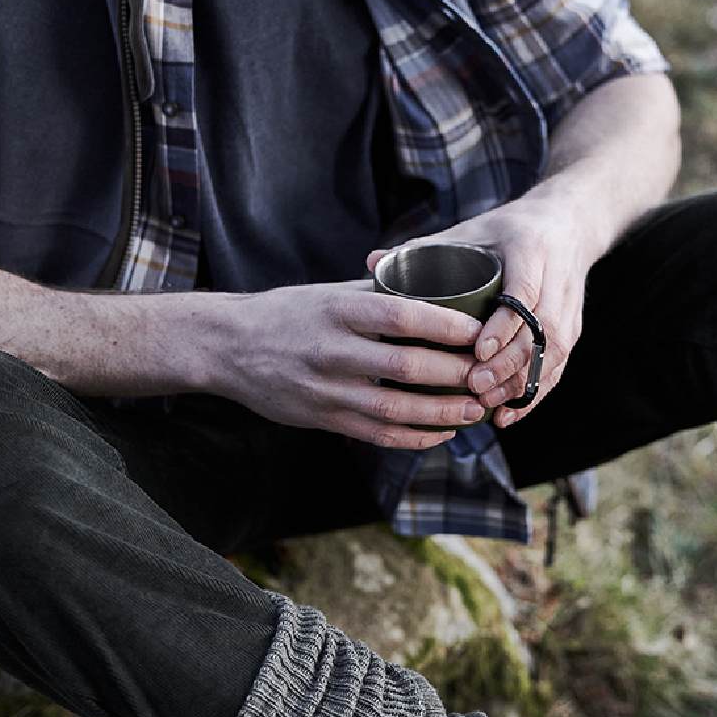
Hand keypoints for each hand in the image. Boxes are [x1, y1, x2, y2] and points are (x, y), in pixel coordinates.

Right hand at [210, 280, 487, 448]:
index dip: (446, 324)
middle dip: (455, 375)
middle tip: (489, 375)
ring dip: (443, 413)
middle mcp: (333, 350)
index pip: (401, 316)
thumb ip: (379, 290)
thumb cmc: (288, 312)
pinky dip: (415, 437)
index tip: (480, 329)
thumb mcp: (330, 291)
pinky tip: (443, 432)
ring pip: (395, 409)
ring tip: (476, 409)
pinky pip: (377, 434)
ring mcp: (326, 390)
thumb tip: (435, 279)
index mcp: (338, 309)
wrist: (227, 347)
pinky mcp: (322, 419)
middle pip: (406, 367)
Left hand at [367, 197, 589, 429]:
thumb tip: (370, 262)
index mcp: (531, 250)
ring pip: (554, 353)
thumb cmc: (507, 230)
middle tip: (474, 386)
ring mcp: (569, 307)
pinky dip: (534, 393)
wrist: (566, 224)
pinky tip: (506, 414)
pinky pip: (559, 367)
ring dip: (521, 383)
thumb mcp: (470, 230)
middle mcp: (556, 280)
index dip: (503, 326)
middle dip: (509, 364)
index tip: (477, 351)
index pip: (525, 294)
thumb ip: (424, 247)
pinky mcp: (574, 329)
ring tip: (486, 404)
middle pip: (542, 331)